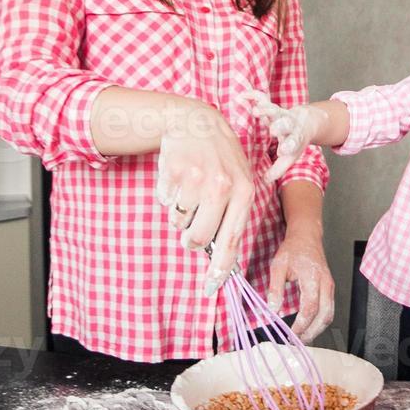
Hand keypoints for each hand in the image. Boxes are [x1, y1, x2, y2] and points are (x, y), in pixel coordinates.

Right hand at [154, 101, 254, 294]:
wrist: (197, 121)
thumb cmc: (221, 158)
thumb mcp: (240, 181)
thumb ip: (232, 217)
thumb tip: (219, 257)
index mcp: (244, 193)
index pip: (231, 242)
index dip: (219, 269)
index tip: (211, 288)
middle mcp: (222, 187)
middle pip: (198, 239)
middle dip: (192, 240)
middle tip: (192, 227)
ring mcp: (196, 180)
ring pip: (179, 222)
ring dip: (181, 214)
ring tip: (190, 191)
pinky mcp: (174, 173)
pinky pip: (165, 203)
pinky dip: (169, 196)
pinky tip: (180, 178)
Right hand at [239, 91, 326, 182]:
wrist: (306, 122)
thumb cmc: (295, 142)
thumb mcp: (291, 156)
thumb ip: (279, 169)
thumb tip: (265, 181)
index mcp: (295, 138)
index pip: (293, 143)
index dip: (289, 146)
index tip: (282, 150)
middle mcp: (289, 125)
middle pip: (286, 124)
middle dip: (280, 126)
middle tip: (274, 129)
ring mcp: (281, 113)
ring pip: (275, 109)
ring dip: (267, 109)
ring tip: (257, 111)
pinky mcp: (273, 106)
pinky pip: (262, 98)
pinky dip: (253, 95)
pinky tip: (241, 96)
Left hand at [265, 231, 334, 343]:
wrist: (307, 237)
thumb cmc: (293, 249)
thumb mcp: (278, 266)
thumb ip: (275, 288)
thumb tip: (271, 310)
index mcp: (313, 277)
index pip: (310, 307)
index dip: (302, 323)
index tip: (291, 333)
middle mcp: (326, 283)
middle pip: (325, 315)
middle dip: (312, 332)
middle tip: (297, 341)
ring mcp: (330, 286)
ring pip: (329, 314)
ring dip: (317, 329)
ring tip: (302, 337)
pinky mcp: (330, 288)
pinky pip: (329, 309)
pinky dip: (320, 321)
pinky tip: (309, 326)